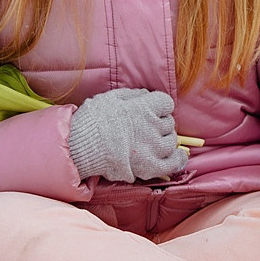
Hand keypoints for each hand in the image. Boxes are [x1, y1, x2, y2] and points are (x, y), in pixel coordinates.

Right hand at [67, 88, 186, 182]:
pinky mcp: (149, 166)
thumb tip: (146, 94)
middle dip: (160, 125)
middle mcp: (153, 125)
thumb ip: (133, 95)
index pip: (166, 103)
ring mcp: (153, 147)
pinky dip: (178, 160)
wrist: (81, 146)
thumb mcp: (111, 97)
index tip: (151, 111)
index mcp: (145, 107)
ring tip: (152, 143)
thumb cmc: (93, 119)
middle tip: (146, 130)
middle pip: (168, 123)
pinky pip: (173, 164)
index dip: (160, 107)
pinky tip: (178, 156)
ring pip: (171, 142)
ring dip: (165, 141)